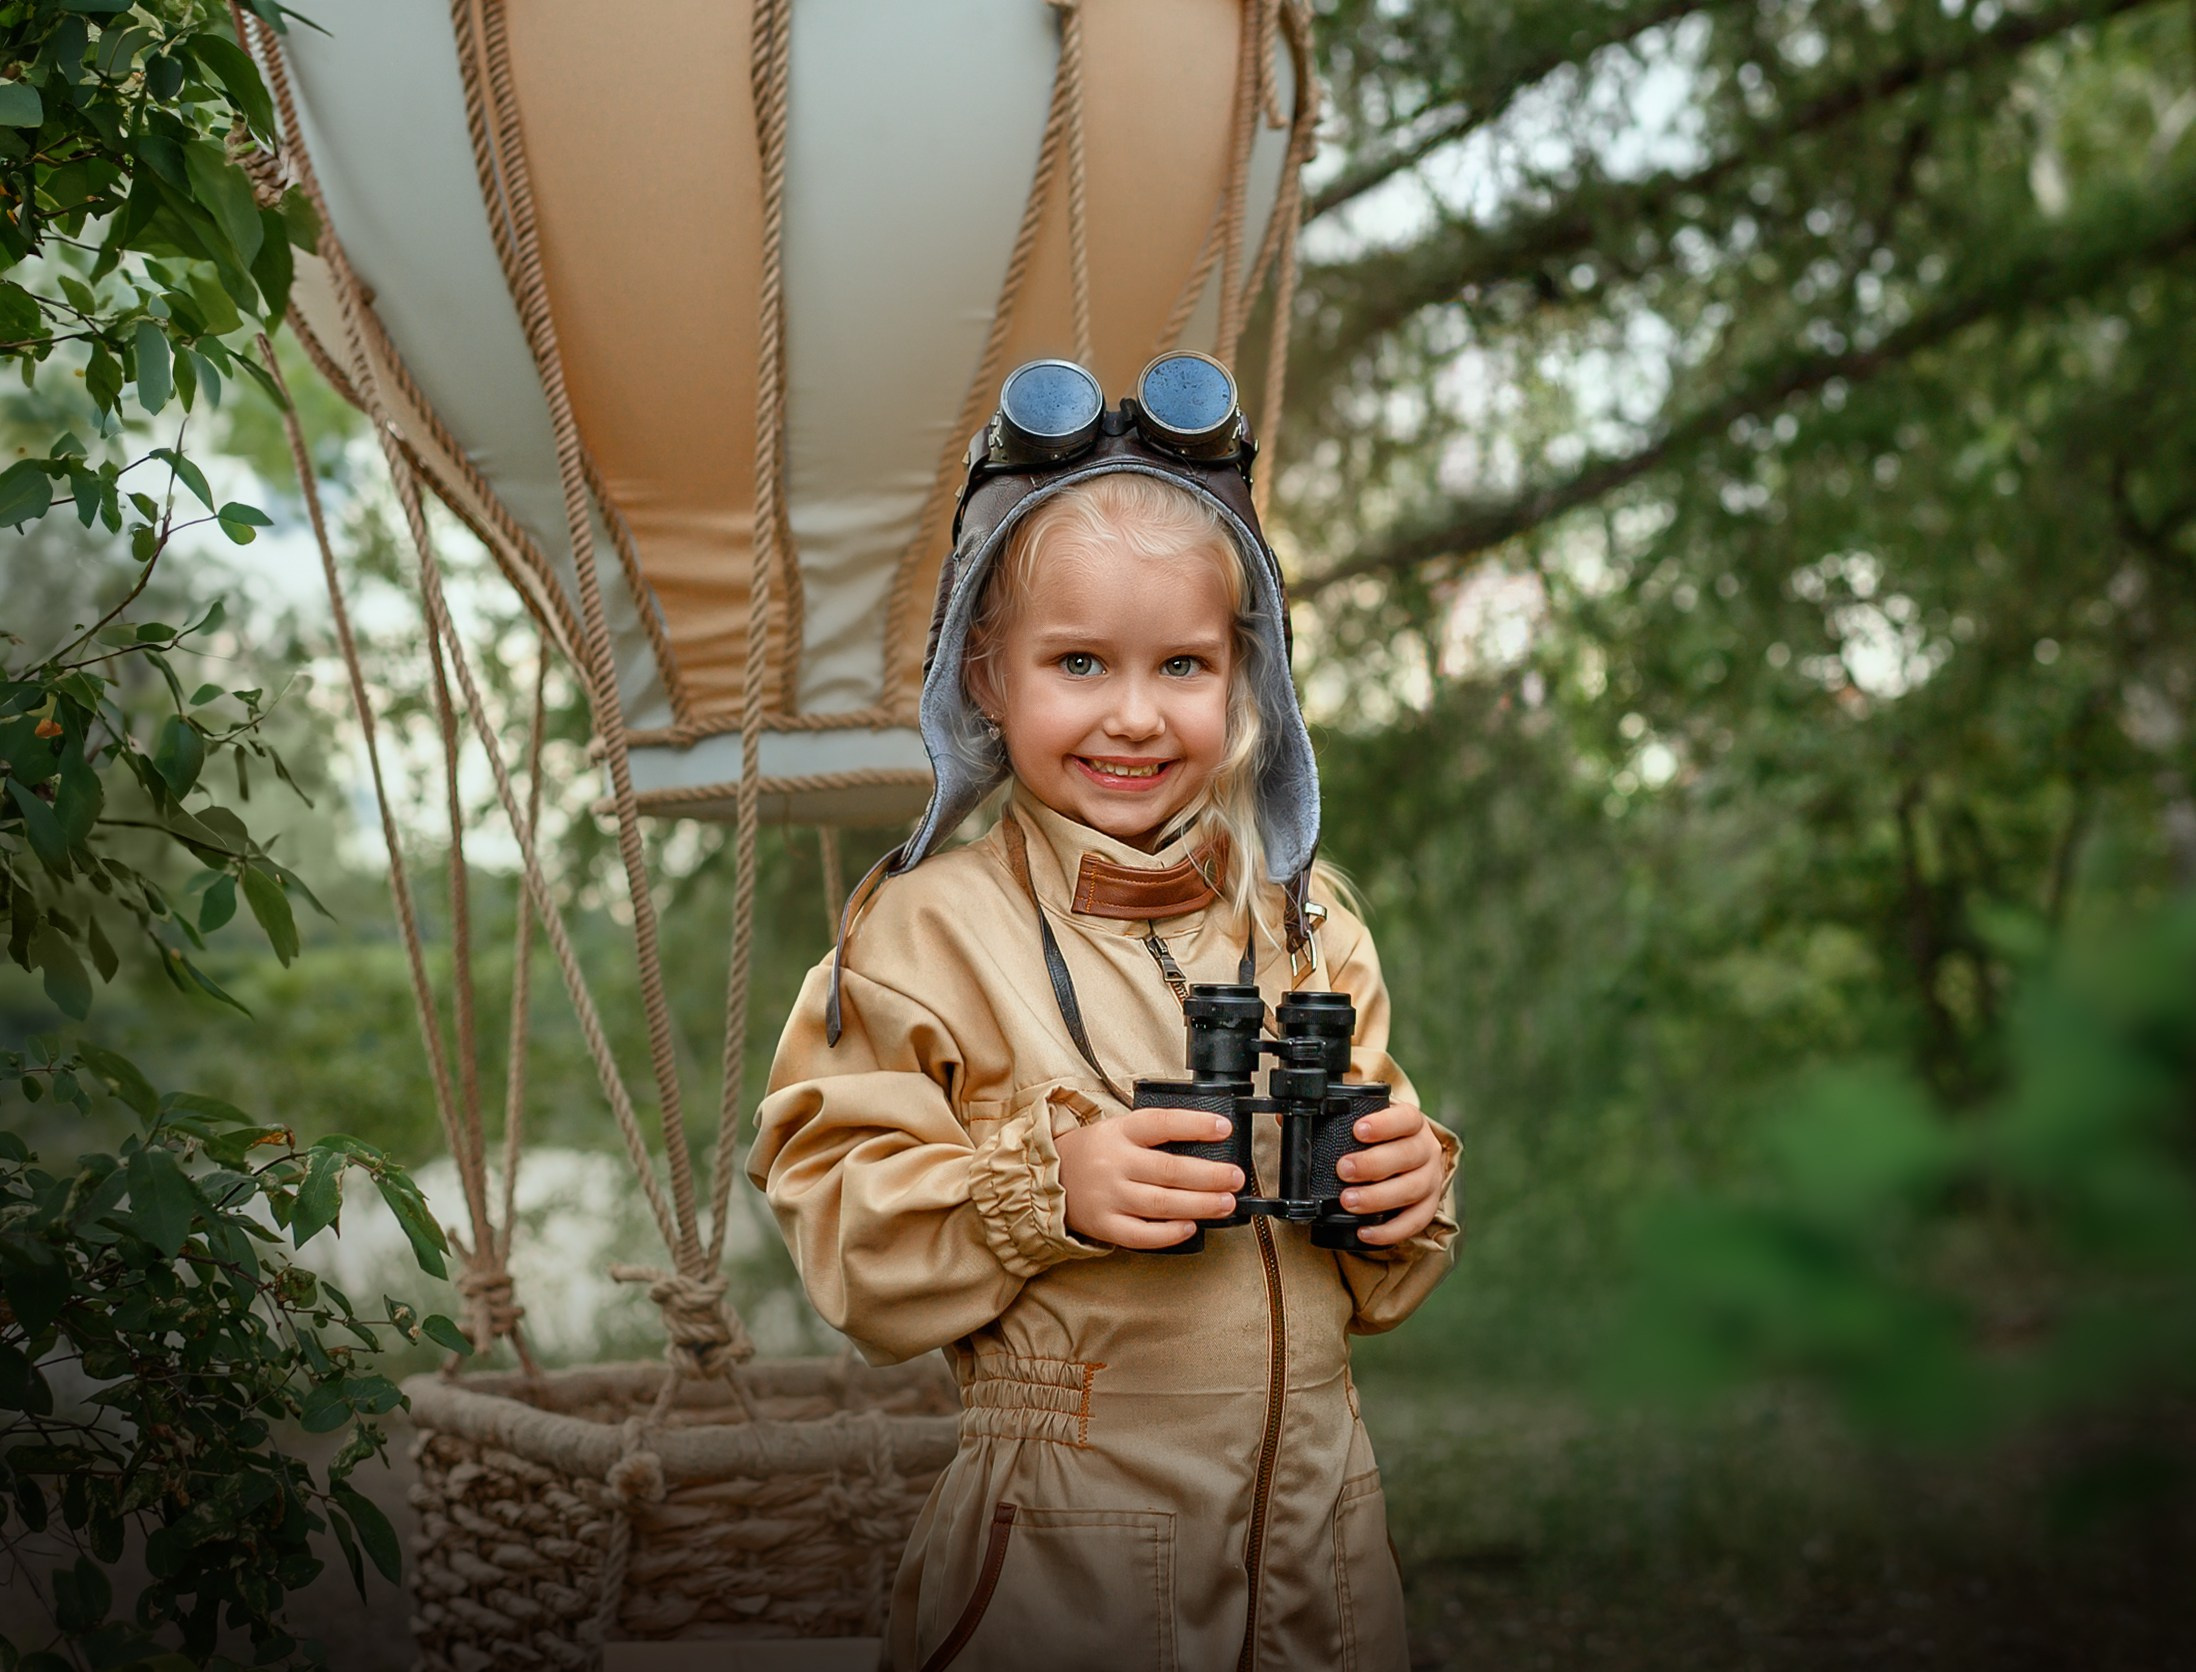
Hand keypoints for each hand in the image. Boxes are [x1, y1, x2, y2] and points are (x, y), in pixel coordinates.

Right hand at [1055, 1108, 1243, 1249]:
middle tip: (1236, 1177)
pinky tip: (1191, 1226)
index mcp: (1119, 1132)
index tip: (1224, 1127)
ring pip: (1161, 1203)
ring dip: (1200, 1204)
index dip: (1195, 1124)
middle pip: (1169, 1169)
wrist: (1045, 1177)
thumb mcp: (1118, 1129)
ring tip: (1226, 1202)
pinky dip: (1168, 1233)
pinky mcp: (1105, 1225)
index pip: (1161, 1123)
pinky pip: (1141, 1234)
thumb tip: (1207, 1141)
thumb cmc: (1094, 1153)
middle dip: (1209, 1174)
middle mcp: (1114, 1163)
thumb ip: (1154, 1134)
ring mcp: (1109, 1196)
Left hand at [1335, 1100, 1446, 1247]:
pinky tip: (1365, 1232)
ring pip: (1412, 1189)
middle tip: (1343, 1170)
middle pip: (1408, 1155)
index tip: (1357, 1130)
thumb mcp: (1372, 1126)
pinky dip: (1390, 1230)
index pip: (1406, 1119)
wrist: (1407, 1159)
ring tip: (1348, 1201)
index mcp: (1414, 1124)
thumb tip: (1316, 1130)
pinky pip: (1415, 1222)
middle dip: (1373, 1164)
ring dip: (1378, 1197)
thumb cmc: (1382, 1141)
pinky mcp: (1429, 1207)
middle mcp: (1427, 1150)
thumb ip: (1351, 1126)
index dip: (1384, 1124)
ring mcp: (1432, 1179)